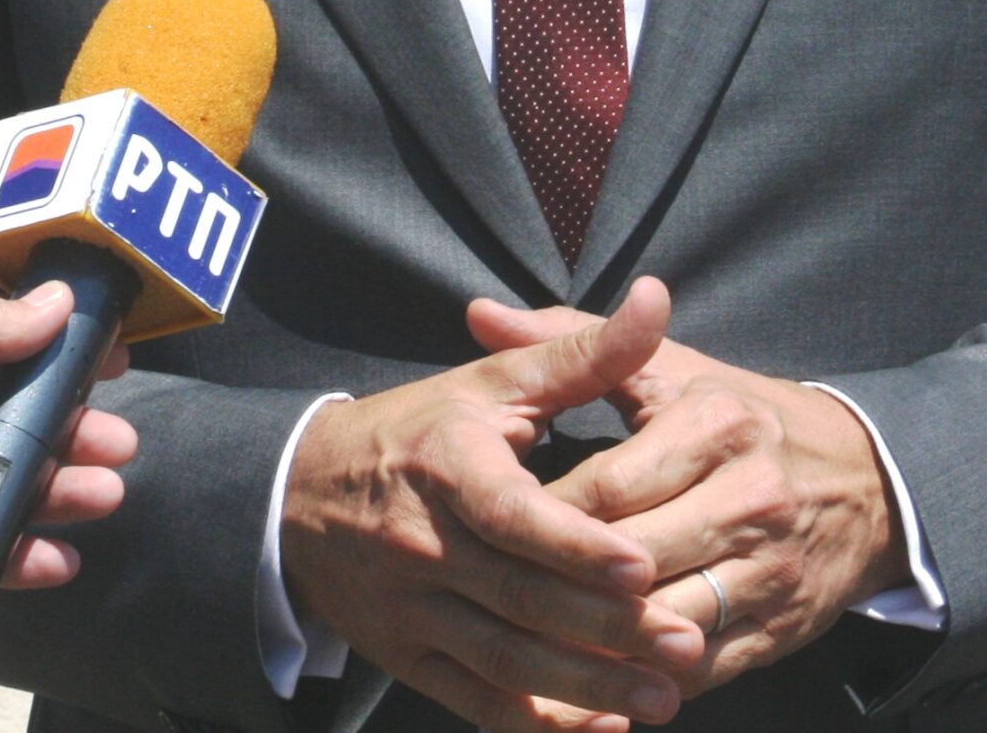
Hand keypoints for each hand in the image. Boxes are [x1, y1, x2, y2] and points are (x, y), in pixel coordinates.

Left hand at [0, 264, 136, 587]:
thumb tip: (59, 310)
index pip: (12, 363)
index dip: (62, 369)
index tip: (112, 367)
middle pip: (16, 432)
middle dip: (72, 438)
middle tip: (119, 445)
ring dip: (55, 493)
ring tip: (105, 492)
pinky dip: (8, 552)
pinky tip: (56, 555)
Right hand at [281, 275, 710, 732]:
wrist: (301, 494)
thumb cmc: (421, 429)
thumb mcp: (492, 381)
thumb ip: (583, 351)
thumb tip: (655, 298)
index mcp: (449, 466)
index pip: (512, 514)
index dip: (575, 545)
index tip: (642, 564)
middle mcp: (424, 543)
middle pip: (521, 598)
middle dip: (606, 629)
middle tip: (685, 644)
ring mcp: (412, 609)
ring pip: (505, 662)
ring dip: (585, 687)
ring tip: (664, 698)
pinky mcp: (408, 657)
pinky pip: (475, 703)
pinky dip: (536, 724)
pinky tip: (598, 729)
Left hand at [465, 297, 907, 701]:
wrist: (866, 482)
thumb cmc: (743, 418)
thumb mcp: (673, 370)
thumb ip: (574, 345)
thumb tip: (478, 315)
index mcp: (718, 422)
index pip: (608, 485)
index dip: (545, 516)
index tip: (494, 527)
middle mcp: (750, 495)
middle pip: (630, 559)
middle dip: (561, 583)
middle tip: (498, 595)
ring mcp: (770, 569)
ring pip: (662, 624)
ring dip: (597, 644)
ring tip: (532, 644)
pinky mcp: (781, 627)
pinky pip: (698, 670)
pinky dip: (643, 681)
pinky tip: (596, 679)